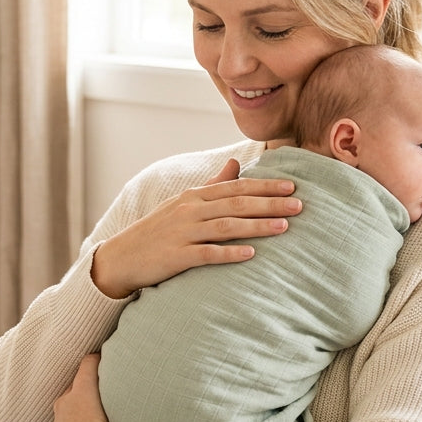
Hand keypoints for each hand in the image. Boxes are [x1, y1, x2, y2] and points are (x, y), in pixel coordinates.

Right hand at [90, 158, 301, 298]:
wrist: (121, 257)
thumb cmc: (158, 230)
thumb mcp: (183, 202)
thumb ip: (212, 184)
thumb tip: (236, 163)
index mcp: (194, 196)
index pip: (236, 187)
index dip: (265, 186)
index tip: (292, 186)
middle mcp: (190, 210)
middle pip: (236, 204)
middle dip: (269, 203)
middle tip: (299, 205)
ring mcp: (182, 233)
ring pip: (226, 226)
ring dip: (257, 226)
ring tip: (284, 227)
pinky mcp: (176, 257)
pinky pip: (207, 254)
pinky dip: (229, 253)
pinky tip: (251, 254)